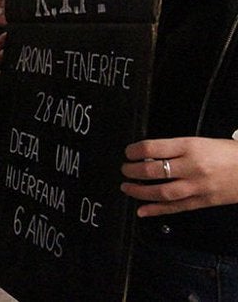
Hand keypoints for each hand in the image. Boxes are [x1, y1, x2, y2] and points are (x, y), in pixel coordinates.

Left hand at [121, 137, 237, 216]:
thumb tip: (149, 155)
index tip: (128, 152)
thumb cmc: (228, 153)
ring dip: (139, 191)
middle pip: (153, 170)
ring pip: (161, 192)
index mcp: (190, 146)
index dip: (134, 150)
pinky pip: (175, 207)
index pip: (152, 148)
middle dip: (132, 171)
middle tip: (125, 169)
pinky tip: (142, 211)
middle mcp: (192, 166)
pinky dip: (156, 210)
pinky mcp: (203, 201)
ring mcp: (197, 186)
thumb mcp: (201, 142)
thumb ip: (177, 148)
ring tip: (127, 187)